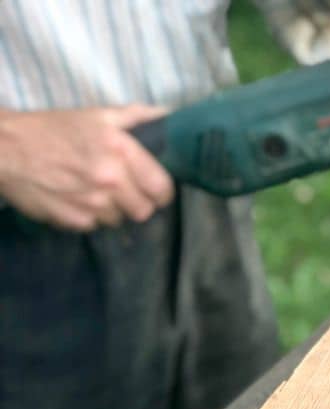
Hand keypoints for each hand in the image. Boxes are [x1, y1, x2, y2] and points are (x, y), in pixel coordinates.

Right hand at [0, 105, 173, 231]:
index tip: (154, 188)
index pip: (162, 188)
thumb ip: (136, 117)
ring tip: (99, 193)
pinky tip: (79, 199)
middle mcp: (110, 179)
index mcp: (120, 151)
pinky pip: (96, 226)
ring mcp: (92, 203)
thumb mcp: (97, 115)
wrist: (5, 149)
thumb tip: (167, 117)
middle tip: (128, 193)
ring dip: (114, 211)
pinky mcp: (74, 220)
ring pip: (121, 221)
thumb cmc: (53, 129)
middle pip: (144, 211)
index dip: (161, 191)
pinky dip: (91, 217)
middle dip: (139, 203)